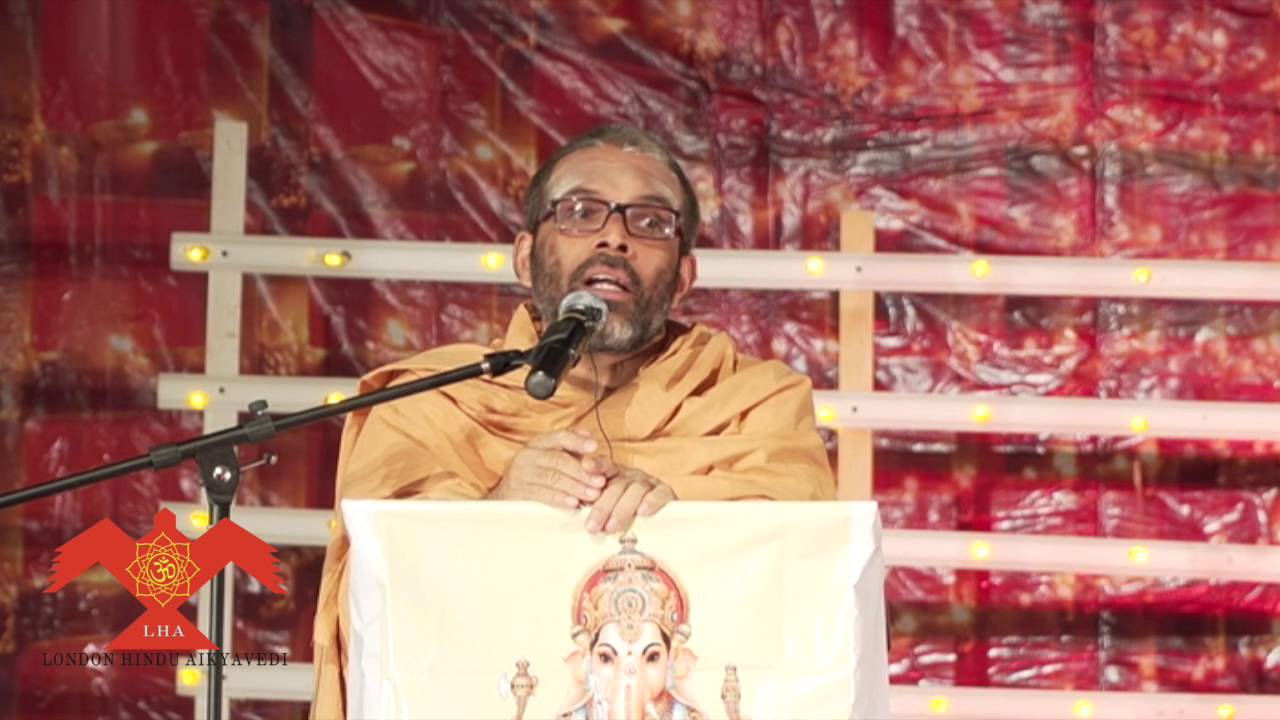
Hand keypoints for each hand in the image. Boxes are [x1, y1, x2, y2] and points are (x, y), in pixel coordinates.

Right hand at [490, 430, 607, 507]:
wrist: (505, 496)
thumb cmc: (535, 476)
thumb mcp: (551, 458)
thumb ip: (570, 448)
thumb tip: (588, 435)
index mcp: (538, 443)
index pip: (560, 437)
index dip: (578, 441)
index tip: (595, 447)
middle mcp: (527, 455)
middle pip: (558, 459)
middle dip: (582, 471)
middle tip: (600, 482)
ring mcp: (520, 473)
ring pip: (552, 477)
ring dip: (575, 486)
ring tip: (592, 495)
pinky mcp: (516, 492)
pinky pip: (540, 494)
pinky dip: (559, 499)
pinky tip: (573, 503)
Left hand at [584, 464, 674, 533]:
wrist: (661, 522)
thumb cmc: (627, 515)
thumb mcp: (608, 508)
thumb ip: (593, 505)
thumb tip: (574, 511)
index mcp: (615, 475)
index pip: (604, 466)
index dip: (596, 465)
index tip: (586, 466)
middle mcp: (631, 475)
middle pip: (616, 485)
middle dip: (603, 506)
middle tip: (592, 526)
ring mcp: (649, 483)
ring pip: (636, 490)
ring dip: (622, 509)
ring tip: (612, 527)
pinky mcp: (665, 492)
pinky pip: (659, 494)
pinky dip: (651, 502)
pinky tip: (642, 512)